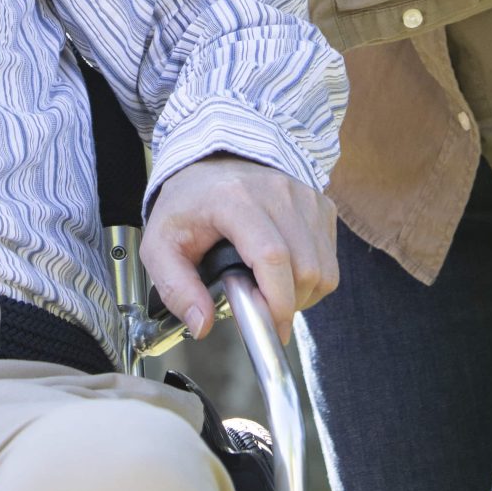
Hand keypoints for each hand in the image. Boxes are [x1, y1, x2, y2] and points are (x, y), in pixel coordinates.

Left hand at [142, 155, 337, 343]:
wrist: (211, 163)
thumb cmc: (188, 204)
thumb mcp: (160, 246)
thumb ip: (176, 289)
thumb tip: (202, 325)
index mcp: (234, 199)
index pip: (272, 256)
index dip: (276, 301)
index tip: (267, 327)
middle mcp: (276, 192)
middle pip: (305, 268)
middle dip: (288, 305)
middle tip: (261, 309)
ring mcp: (303, 196)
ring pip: (324, 269)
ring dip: (303, 295)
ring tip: (272, 292)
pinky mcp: (320, 203)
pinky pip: (331, 258)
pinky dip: (313, 279)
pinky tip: (286, 274)